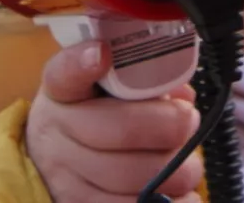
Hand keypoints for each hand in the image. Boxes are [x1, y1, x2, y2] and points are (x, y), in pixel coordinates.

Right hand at [25, 39, 202, 202]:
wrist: (54, 161)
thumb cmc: (93, 116)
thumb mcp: (104, 89)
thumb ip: (141, 81)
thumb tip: (183, 96)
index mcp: (62, 91)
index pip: (66, 73)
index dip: (84, 63)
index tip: (103, 54)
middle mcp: (56, 133)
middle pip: (123, 129)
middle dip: (171, 127)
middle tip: (190, 122)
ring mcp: (65, 177)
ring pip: (135, 178)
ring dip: (177, 172)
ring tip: (189, 165)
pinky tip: (181, 194)